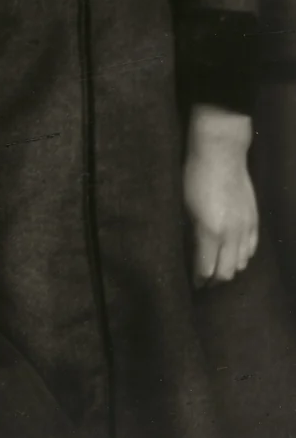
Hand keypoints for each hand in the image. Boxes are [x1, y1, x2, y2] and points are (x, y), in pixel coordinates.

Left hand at [184, 104, 257, 286]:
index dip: (198, 280)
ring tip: (216, 268)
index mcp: (209, 232)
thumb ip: (190, 232)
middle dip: (213, 280)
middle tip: (203, 281)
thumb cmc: (194, 175)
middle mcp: (231, 235)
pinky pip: (251, 249)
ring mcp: (245, 228)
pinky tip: (233, 254)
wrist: (221, 153)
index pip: (205, 269)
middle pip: (225, 272)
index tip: (192, 284)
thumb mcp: (185, 206)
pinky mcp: (254, 220)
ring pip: (241, 263)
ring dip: (228, 269)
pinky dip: (242, 256)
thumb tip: (190, 250)